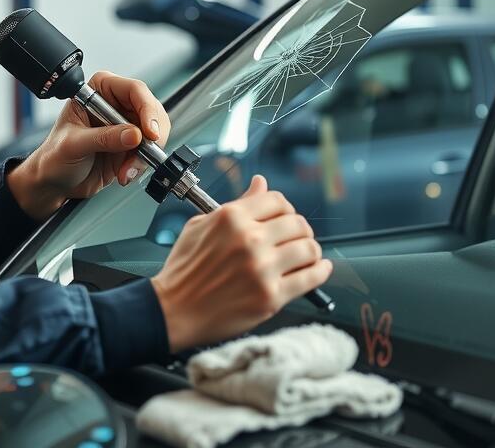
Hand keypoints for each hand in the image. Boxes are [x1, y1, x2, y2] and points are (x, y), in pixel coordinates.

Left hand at [7, 70, 169, 220]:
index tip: (149, 132)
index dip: (147, 109)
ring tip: (127, 169)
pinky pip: (149, 153)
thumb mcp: (74, 144)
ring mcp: (125, 127)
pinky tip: (125, 173)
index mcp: (98, 92)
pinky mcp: (130, 147)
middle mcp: (115, 106)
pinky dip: (142, 165)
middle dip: (152, 136)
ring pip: (155, 133)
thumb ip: (103, 138)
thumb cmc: (54, 157)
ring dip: (146, 155)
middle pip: (151, 111)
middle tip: (144, 152)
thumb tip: (133, 134)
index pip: (134, 90)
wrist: (53, 183)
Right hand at [150, 175, 332, 352]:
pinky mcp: (271, 297)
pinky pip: (310, 278)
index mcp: (231, 218)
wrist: (174, 312)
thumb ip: (236, 204)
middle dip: (300, 229)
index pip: (277, 200)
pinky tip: (319, 269)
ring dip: (312, 250)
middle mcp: (249, 240)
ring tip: (307, 255)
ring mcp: (262, 269)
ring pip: (309, 248)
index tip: (284, 218)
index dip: (284, 208)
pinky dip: (320, 272)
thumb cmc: (183, 271)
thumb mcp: (200, 226)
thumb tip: (260, 183)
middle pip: (298, 223)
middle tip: (296, 238)